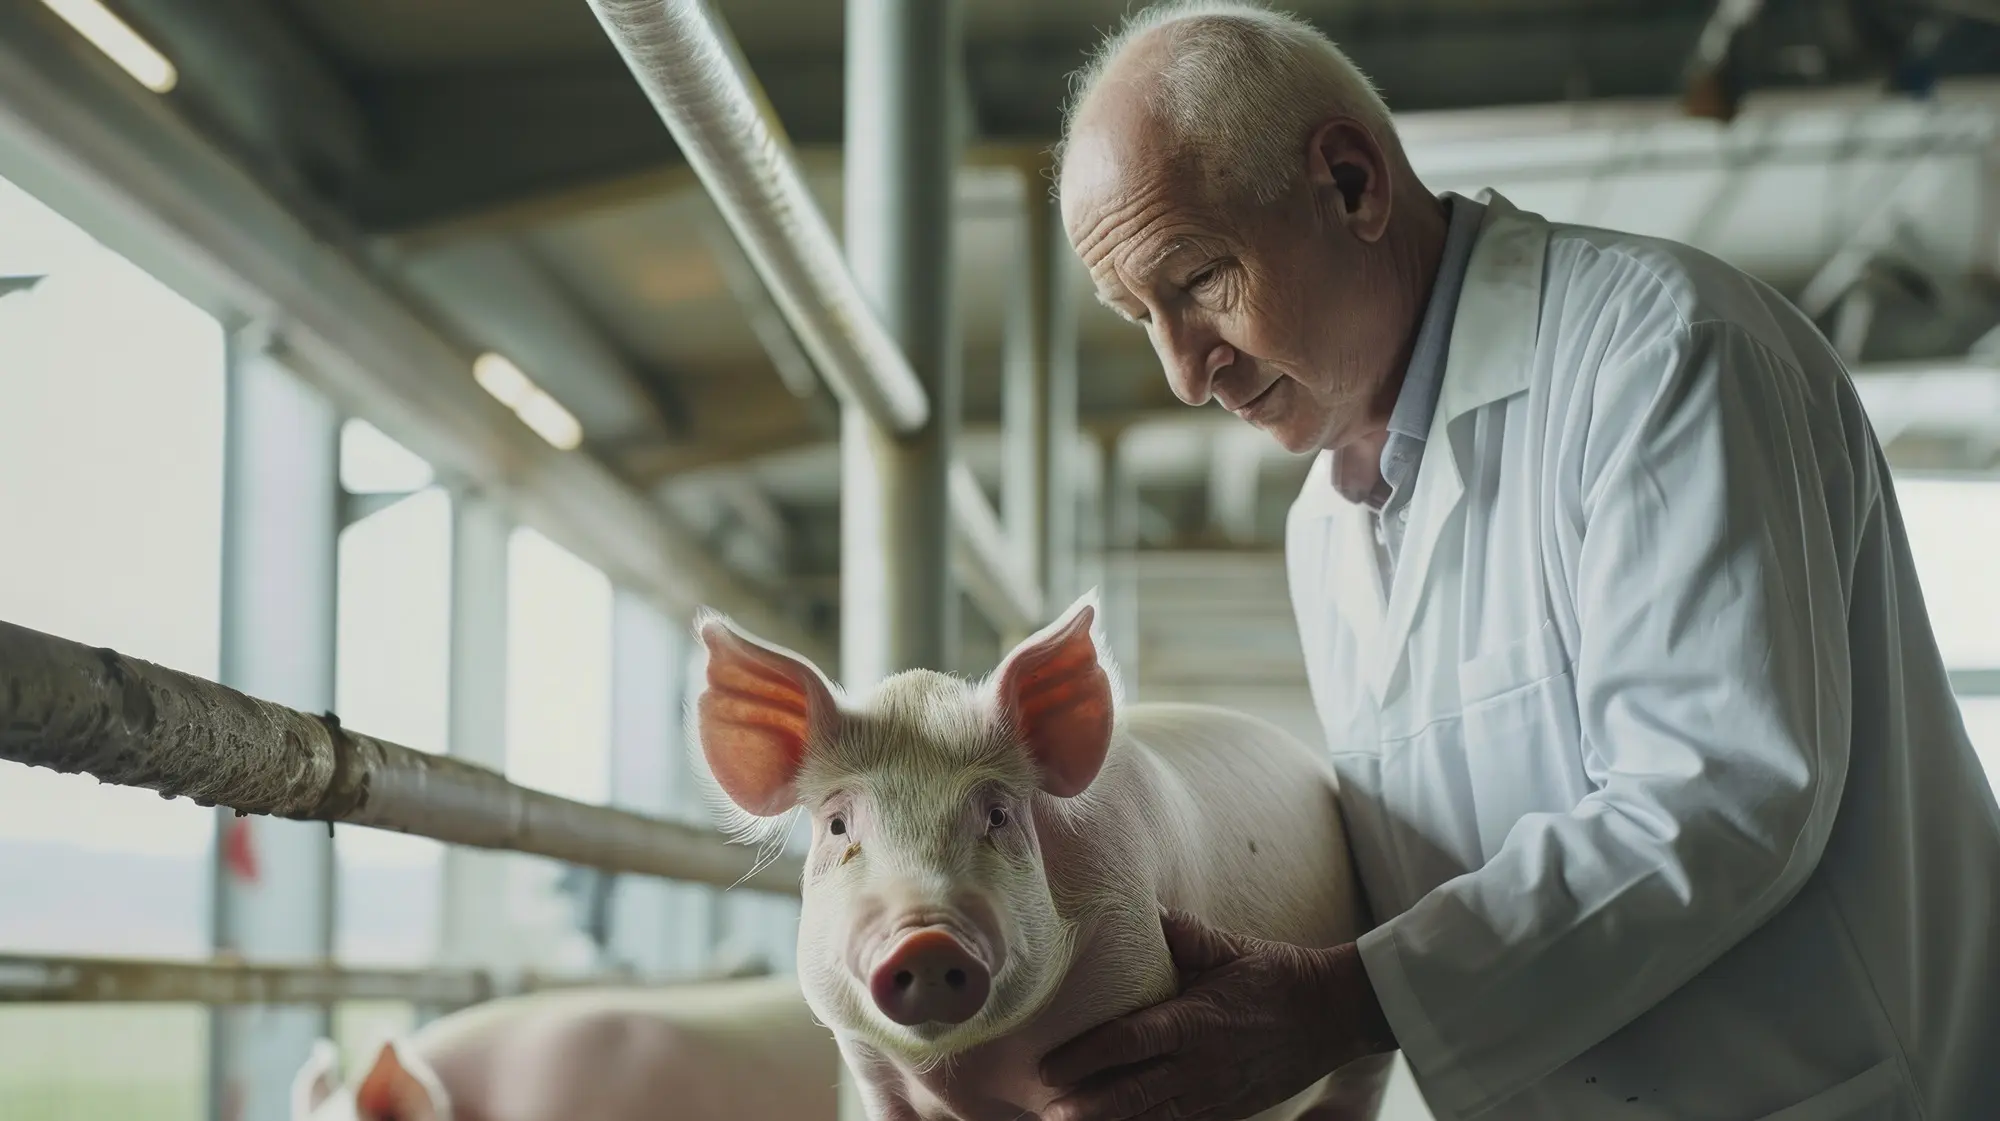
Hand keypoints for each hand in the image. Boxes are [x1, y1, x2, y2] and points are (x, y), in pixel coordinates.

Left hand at [1038, 909, 1394, 1120]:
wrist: (1334, 1014)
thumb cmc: (1277, 976)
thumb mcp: (1230, 947)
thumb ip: (1183, 932)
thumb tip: (1142, 906)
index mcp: (1195, 1019)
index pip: (1129, 1042)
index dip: (1085, 1057)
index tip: (1048, 1066)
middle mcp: (1201, 1064)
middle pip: (1132, 1091)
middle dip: (1085, 1104)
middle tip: (1044, 1110)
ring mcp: (1216, 1093)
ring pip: (1153, 1117)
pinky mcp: (1229, 1111)